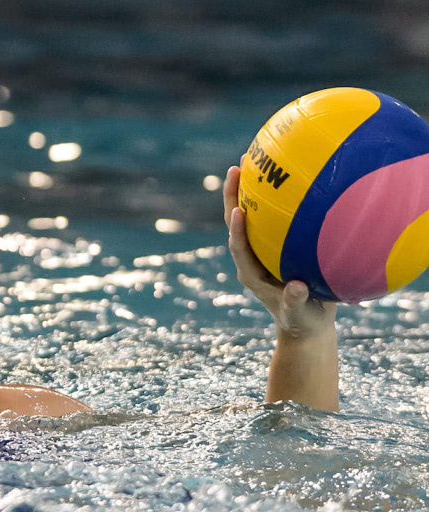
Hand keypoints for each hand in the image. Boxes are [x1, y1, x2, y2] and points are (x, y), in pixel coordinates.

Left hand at [223, 164, 336, 337]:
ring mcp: (262, 250)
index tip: (238, 210)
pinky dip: (278, 198)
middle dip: (233, 196)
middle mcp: (252, 258)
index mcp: (251, 274)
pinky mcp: (275, 246)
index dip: (236, 230)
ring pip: (253, 216)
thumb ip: (295, 302)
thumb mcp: (300, 316)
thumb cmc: (301, 323)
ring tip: (254, 159)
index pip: (239, 248)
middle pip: (237, 223)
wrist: (304, 326)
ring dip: (250, 190)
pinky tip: (294, 175)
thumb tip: (296, 287)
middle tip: (236, 167)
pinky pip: (274, 218)